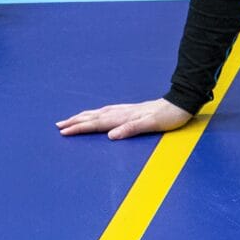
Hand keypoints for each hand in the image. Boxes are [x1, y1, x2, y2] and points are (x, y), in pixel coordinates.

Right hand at [58, 97, 193, 139]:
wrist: (181, 103)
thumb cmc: (169, 116)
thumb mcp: (152, 124)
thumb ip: (132, 129)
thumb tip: (110, 136)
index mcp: (124, 117)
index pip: (97, 123)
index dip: (80, 127)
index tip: (64, 131)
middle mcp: (122, 112)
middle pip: (94, 117)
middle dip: (76, 121)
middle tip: (58, 125)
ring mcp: (126, 109)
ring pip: (99, 113)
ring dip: (83, 116)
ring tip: (70, 119)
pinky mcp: (131, 109)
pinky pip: (107, 111)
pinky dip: (96, 113)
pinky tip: (96, 114)